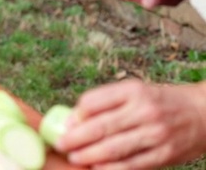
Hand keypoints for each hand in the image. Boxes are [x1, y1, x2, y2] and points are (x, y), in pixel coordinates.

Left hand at [57, 79, 205, 169]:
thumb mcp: (136, 91)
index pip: (94, 101)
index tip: (64, 125)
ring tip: (75, 158)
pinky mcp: (165, 154)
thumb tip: (74, 118)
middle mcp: (144, 110)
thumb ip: (107, 102)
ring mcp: (156, 133)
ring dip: (90, 155)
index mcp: (133, 91)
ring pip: (114, 148)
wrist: (203, 113)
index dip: (75, 115)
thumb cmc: (160, 102)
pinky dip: (113, 169)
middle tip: (61, 145)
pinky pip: (133, 165)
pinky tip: (98, 169)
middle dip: (76, 138)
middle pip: (101, 127)